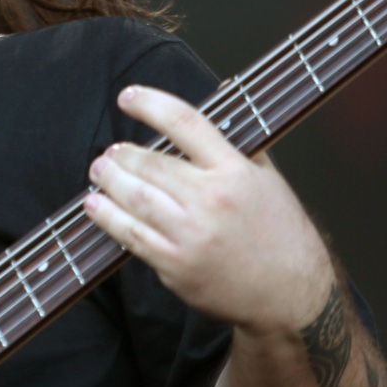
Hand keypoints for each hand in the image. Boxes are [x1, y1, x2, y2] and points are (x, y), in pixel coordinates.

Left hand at [83, 85, 333, 331]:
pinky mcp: (176, 265)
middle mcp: (211, 199)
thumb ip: (241, 137)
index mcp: (235, 171)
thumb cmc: (282, 235)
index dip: (150, 104)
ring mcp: (191, 234)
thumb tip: (222, 91)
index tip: (128, 97)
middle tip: (110, 152)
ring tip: (99, 171)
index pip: (185, 123)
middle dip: (122, 155)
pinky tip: (95, 206)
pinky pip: (131, 235)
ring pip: (135, 197)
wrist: (290, 295)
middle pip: (151, 164)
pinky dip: (107, 218)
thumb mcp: (269, 179)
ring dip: (108, 181)